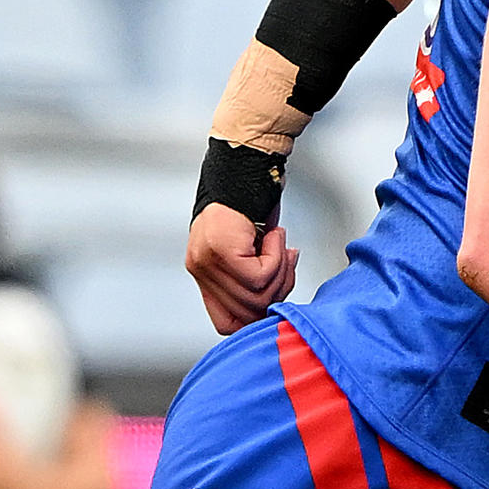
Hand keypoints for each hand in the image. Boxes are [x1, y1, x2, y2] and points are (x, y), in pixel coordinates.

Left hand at [185, 200, 294, 332]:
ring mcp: (207, 261)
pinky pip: (259, 275)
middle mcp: (200, 269)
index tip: (277, 293)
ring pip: (257, 295)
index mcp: (204, 273)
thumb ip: (253, 276)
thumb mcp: (249, 248)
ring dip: (281, 271)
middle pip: (247, 312)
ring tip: (281, 244)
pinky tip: (274, 235)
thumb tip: (273, 301)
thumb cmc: (250, 201)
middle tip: (288, 262)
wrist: (243, 165)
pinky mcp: (220, 251)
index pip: (226, 323)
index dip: (257, 317)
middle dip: (279, 290)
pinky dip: (277, 257)